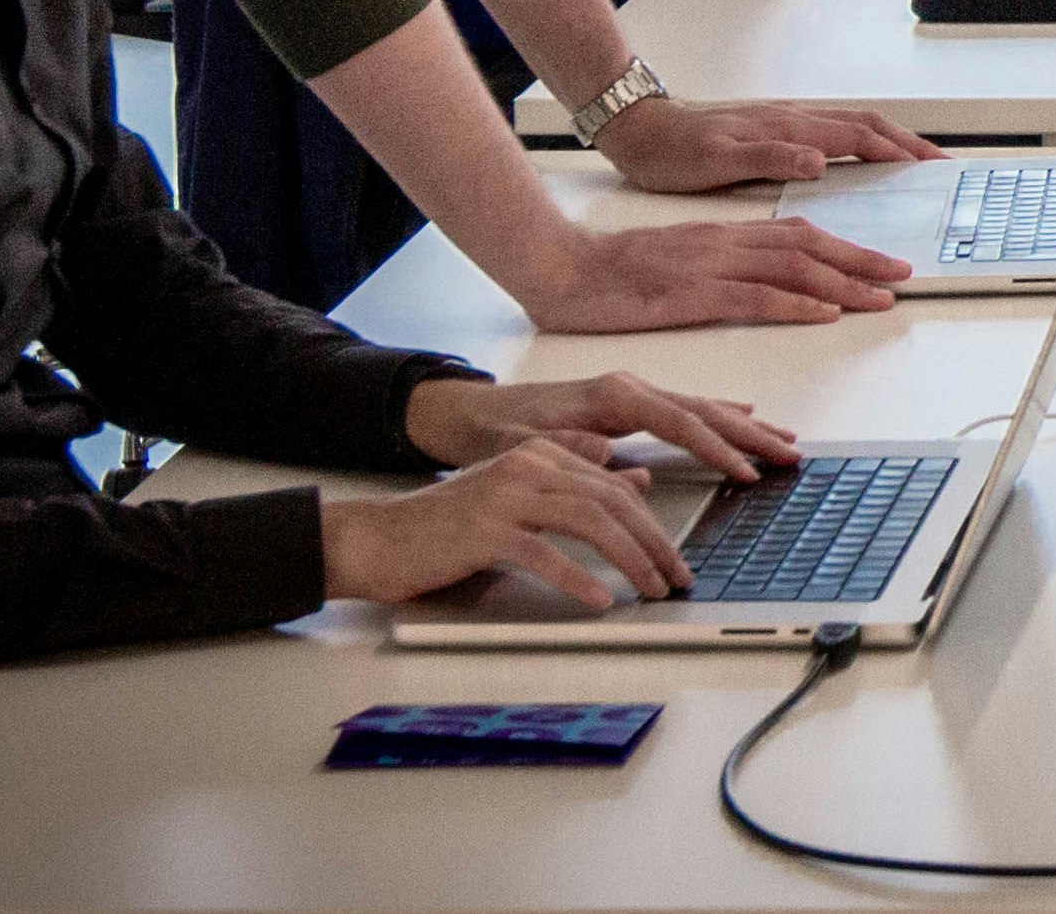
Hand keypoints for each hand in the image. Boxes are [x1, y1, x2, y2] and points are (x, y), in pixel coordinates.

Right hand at [320, 437, 691, 605]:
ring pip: (589, 520)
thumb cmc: (448, 528)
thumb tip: (637, 485)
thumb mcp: (518, 501)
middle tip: (677, 578)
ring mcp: (504, 495)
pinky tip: (599, 599)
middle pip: (611, 500)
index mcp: (540, 455)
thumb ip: (573, 490)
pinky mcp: (482, 530)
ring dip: (629, 559)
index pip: (614, 487)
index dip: (653, 525)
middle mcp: (527, 467)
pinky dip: (577, 578)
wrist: (378, 538)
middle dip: (653, 542)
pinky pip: (543, 553)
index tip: (675, 560)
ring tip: (651, 589)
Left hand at [407, 370, 799, 482]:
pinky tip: (741, 421)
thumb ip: (572, 452)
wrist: (467, 414)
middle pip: (704, 410)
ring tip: (783, 442)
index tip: (747, 470)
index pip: (679, 421)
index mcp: (611, 395)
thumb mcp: (525, 447)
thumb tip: (618, 459)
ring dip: (744, 427)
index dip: (716, 447)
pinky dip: (720, 418)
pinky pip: (686, 410)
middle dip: (750, 434)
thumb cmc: (494, 432)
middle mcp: (628, 388)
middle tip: (790, 455)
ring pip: (701, 408)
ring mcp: (631, 394)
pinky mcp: (628, 405)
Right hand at [503, 213, 916, 331]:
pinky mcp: (690, 293)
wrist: (559, 267)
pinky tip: (824, 311)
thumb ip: (717, 272)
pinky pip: (754, 296)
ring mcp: (709, 265)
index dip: (843, 248)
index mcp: (721, 236)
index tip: (879, 262)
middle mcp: (723, 243)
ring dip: (844, 282)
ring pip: (792, 267)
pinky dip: (796, 302)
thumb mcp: (675, 266)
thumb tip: (759, 288)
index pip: (796, 235)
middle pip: (807, 245)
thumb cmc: (609, 274)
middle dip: (860, 260)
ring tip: (882, 295)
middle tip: (903, 275)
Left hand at [595, 90, 942, 190]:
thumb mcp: (716, 161)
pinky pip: (831, 132)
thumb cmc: (672, 151)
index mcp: (786, 128)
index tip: (929, 165)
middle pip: (865, 125)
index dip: (898, 151)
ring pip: (850, 125)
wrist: (640, 129)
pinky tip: (861, 156)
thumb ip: (770, 158)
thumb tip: (819, 159)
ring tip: (913, 158)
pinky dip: (860, 142)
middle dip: (907, 142)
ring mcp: (784, 121)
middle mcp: (791, 119)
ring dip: (888, 140)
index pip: (858, 136)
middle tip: (939, 162)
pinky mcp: (773, 129)